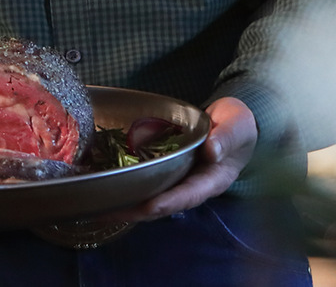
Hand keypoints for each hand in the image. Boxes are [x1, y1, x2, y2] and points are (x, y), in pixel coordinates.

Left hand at [111, 97, 256, 221]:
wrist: (233, 123)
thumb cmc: (238, 125)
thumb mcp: (237, 126)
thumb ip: (227, 137)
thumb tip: (212, 150)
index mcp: (212, 180)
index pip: (188, 196)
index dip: (168, 203)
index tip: (148, 207)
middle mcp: (191, 186)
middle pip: (162, 205)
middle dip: (135, 210)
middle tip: (108, 211)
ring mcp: (177, 180)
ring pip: (150, 197)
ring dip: (126, 203)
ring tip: (97, 205)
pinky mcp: (166, 171)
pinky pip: (146, 181)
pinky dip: (126, 184)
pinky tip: (103, 184)